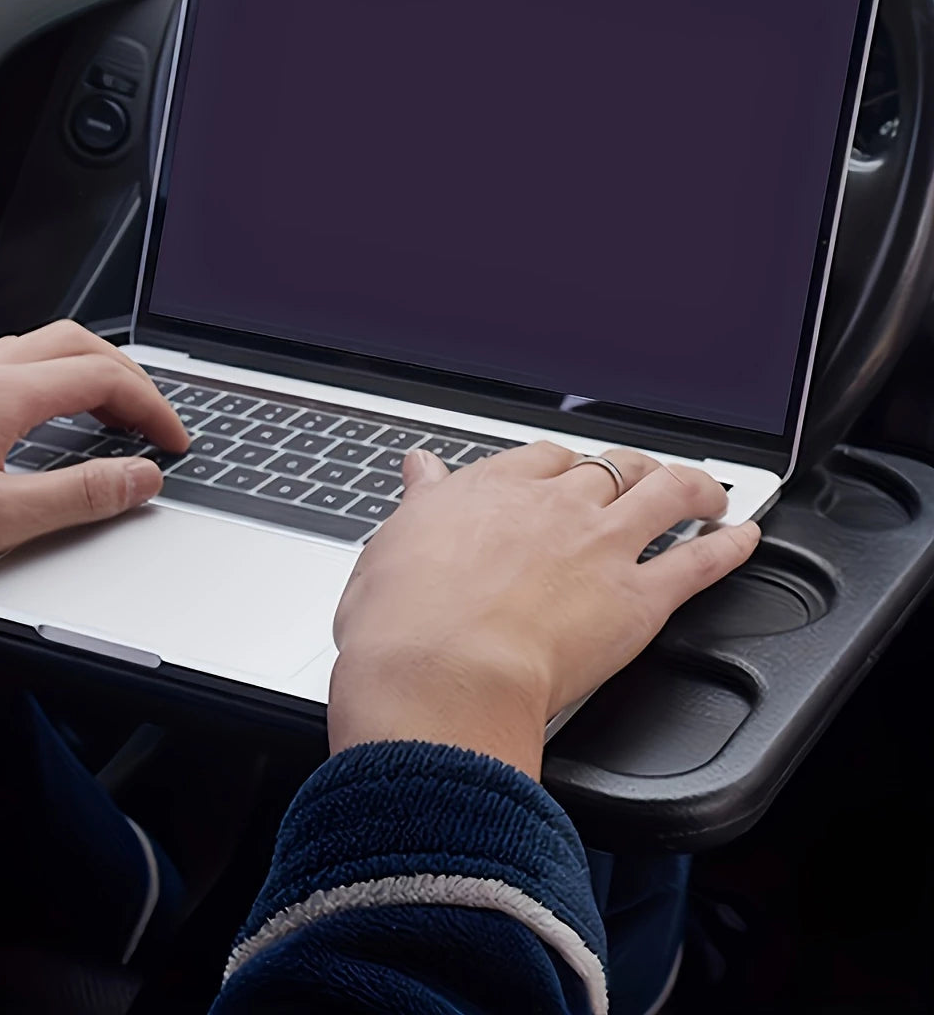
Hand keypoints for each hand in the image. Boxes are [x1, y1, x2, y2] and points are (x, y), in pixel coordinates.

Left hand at [0, 322, 188, 598]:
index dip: (154, 407)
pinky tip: (48, 419)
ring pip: (44, 349)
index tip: (175, 442)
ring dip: (92, 373)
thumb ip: (79, 495)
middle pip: (80, 344)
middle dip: (131, 377)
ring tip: (113, 415)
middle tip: (154, 421)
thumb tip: (139, 478)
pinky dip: (55, 382)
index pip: (106, 377)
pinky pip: (13, 367)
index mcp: (4, 393)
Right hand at [328, 443, 759, 779]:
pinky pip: (698, 561)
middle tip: (637, 477)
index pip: (542, 458)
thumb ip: (419, 501)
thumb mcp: (390, 545)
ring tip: (708, 491)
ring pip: (664, 492)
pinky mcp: (637, 599)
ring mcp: (600, 546)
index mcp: (492, 491)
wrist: (439, 675)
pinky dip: (729, 545)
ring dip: (692, 487)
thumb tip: (420, 468)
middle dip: (629, 468)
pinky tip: (744, 534)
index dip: (561, 465)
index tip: (565, 474)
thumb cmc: (401, 624)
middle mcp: (552, 506)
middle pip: (608, 467)